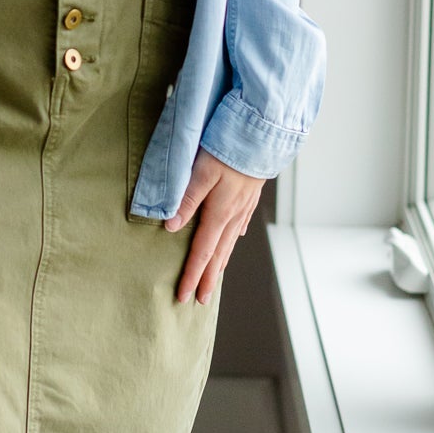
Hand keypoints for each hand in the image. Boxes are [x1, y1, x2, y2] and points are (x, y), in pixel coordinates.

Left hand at [164, 150, 265, 304]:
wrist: (262, 132)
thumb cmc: (229, 148)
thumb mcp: (202, 171)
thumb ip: (186, 198)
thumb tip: (171, 227)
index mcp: (220, 213)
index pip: (202, 252)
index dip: (191, 275)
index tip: (183, 296)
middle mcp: (234, 215)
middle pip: (218, 254)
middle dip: (208, 278)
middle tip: (200, 300)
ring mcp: (244, 206)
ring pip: (230, 242)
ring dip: (221, 264)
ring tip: (214, 279)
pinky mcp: (250, 196)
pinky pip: (239, 225)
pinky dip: (233, 238)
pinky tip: (233, 240)